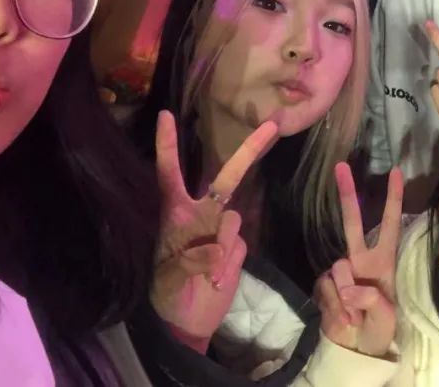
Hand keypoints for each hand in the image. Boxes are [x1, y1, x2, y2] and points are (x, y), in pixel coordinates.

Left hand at [151, 110, 279, 351]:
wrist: (184, 323)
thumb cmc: (165, 294)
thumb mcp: (168, 277)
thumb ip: (192, 260)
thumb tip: (217, 248)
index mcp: (175, 213)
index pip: (169, 172)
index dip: (168, 145)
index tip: (165, 115)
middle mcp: (200, 213)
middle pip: (227, 176)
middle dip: (249, 150)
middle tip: (272, 124)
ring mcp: (220, 229)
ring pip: (234, 220)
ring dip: (222, 246)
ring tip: (205, 276)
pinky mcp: (236, 247)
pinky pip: (239, 245)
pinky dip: (227, 264)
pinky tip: (214, 281)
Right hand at [314, 164, 402, 356]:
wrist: (357, 347)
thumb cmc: (380, 328)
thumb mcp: (385, 316)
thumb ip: (371, 298)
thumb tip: (350, 286)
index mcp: (383, 260)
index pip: (389, 224)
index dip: (393, 199)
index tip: (396, 171)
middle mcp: (360, 259)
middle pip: (352, 222)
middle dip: (347, 194)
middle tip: (341, 166)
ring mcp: (341, 271)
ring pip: (338, 268)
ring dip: (346, 297)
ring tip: (356, 316)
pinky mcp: (323, 285)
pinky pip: (324, 287)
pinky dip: (334, 306)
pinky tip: (342, 317)